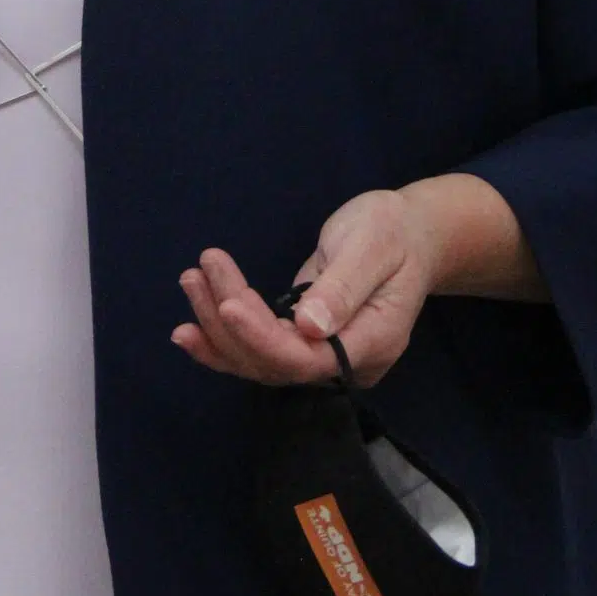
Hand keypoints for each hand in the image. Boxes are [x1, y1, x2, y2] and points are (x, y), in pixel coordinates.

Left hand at [172, 172, 545, 388]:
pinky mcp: (300, 341)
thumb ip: (344, 287)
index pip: (306, 359)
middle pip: (274, 363)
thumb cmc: (394, 232)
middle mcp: (344, 361)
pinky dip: (222, 340)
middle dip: (229, 324)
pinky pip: (258, 351)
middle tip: (200, 272)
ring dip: (217, 327)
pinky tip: (188, 329)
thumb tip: (309, 326)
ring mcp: (320, 355)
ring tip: (190, 280)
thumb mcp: (374, 247)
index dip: (262, 337)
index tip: (227, 303)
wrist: (408, 234)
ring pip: (258, 360)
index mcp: (371, 342)